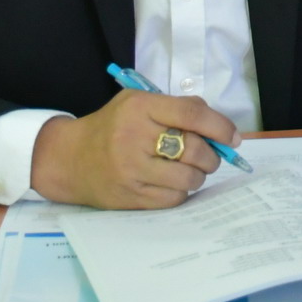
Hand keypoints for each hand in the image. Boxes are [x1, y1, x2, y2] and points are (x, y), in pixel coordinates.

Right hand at [30, 91, 236, 208]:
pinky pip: (174, 198)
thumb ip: (177, 108)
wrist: (68, 159)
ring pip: (189, 178)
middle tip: (211, 156)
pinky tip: (173, 183)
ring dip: (199, 175)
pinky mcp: (129, 197)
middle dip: (213, 155)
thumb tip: (220, 128)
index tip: (233, 137)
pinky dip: (182, 191)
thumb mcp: (138, 103)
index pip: (192, 114)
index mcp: (139, 108)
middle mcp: (134, 138)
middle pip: (195, 149)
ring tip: (191, 169)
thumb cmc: (112, 127)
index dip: (220, 126)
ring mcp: (131, 171)